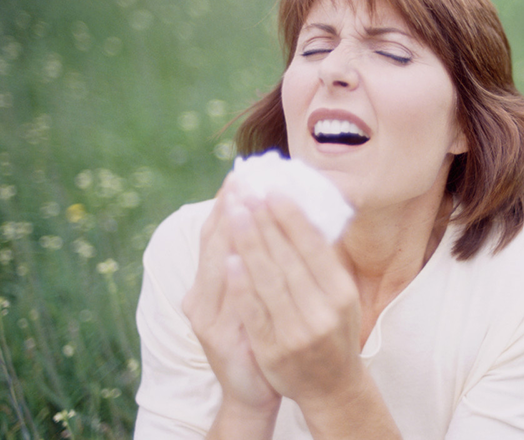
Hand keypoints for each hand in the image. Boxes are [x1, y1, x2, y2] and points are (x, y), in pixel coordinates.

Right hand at [182, 175, 281, 413]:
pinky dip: (230, 281)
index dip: (227, 203)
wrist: (253, 391)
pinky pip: (226, 303)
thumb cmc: (261, 335)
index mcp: (209, 283)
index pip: (216, 232)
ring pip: (216, 266)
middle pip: (214, 242)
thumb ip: (262, 261)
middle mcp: (201, 295)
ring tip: (239, 202)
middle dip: (229, 208)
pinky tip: (234, 260)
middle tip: (242, 176)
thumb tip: (281, 218)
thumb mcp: (259, 294)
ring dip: (228, 234)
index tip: (241, 173)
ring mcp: (206, 317)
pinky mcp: (216, 339)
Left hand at [223, 181, 366, 412]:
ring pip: (267, 280)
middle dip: (264, 221)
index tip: (274, 190)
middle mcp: (322, 312)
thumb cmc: (334, 329)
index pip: (313, 247)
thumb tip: (305, 212)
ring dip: (248, 242)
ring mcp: (297, 333)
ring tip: (235, 212)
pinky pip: (253, 311)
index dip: (291, 217)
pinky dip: (241, 284)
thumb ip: (325, 261)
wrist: (330, 387)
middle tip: (248, 190)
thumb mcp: (341, 295)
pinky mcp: (273, 351)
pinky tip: (229, 258)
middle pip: (287, 258)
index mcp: (341, 294)